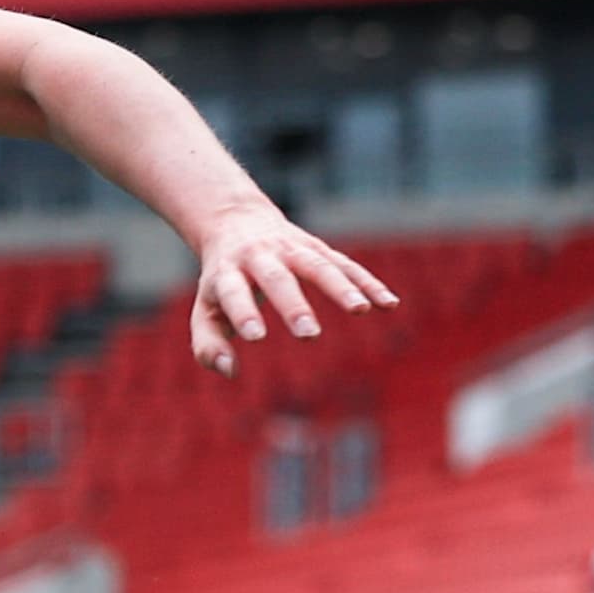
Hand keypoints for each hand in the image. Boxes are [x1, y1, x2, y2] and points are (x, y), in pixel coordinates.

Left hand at [185, 202, 393, 375]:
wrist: (237, 222)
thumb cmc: (220, 281)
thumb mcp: (205, 310)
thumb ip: (208, 345)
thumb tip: (229, 370)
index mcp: (227, 272)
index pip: (233, 292)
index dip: (243, 313)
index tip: (255, 337)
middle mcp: (259, 256)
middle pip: (278, 278)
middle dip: (294, 305)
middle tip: (308, 334)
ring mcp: (291, 249)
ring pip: (317, 265)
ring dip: (339, 287)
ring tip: (359, 310)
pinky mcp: (317, 248)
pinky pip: (345, 264)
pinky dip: (367, 282)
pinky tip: (388, 304)